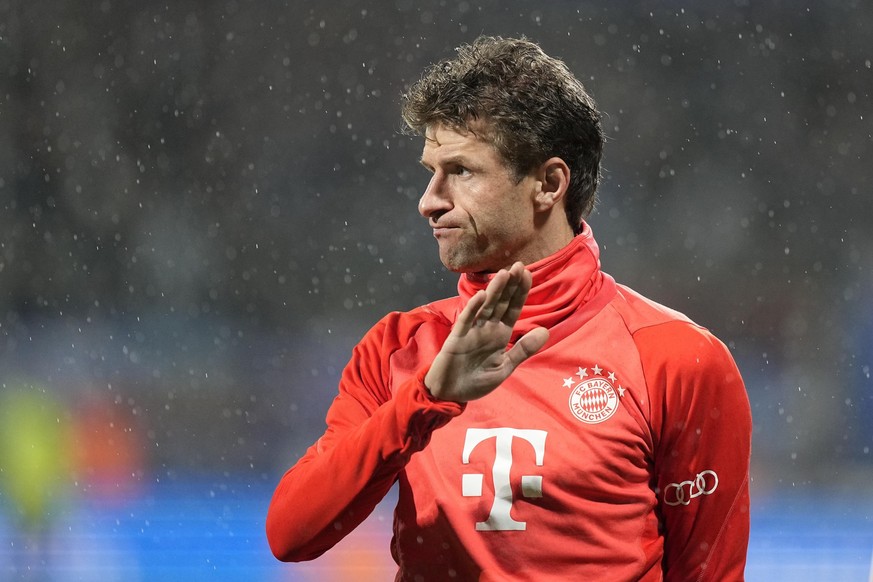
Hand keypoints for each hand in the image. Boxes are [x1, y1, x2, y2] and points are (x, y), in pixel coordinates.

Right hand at [425, 262, 548, 401]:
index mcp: (500, 334)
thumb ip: (523, 350)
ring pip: (485, 307)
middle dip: (510, 285)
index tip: (528, 274)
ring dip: (494, 291)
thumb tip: (545, 331)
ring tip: (504, 274)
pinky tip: (481, 296)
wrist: (451, 394)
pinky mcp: (458, 337)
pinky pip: (466, 320)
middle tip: (519, 265)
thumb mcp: (504, 367)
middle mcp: (487, 328)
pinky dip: (473, 308)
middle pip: (501, 303)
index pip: (513, 309)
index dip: (520, 292)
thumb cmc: (477, 381)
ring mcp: (472, 331)